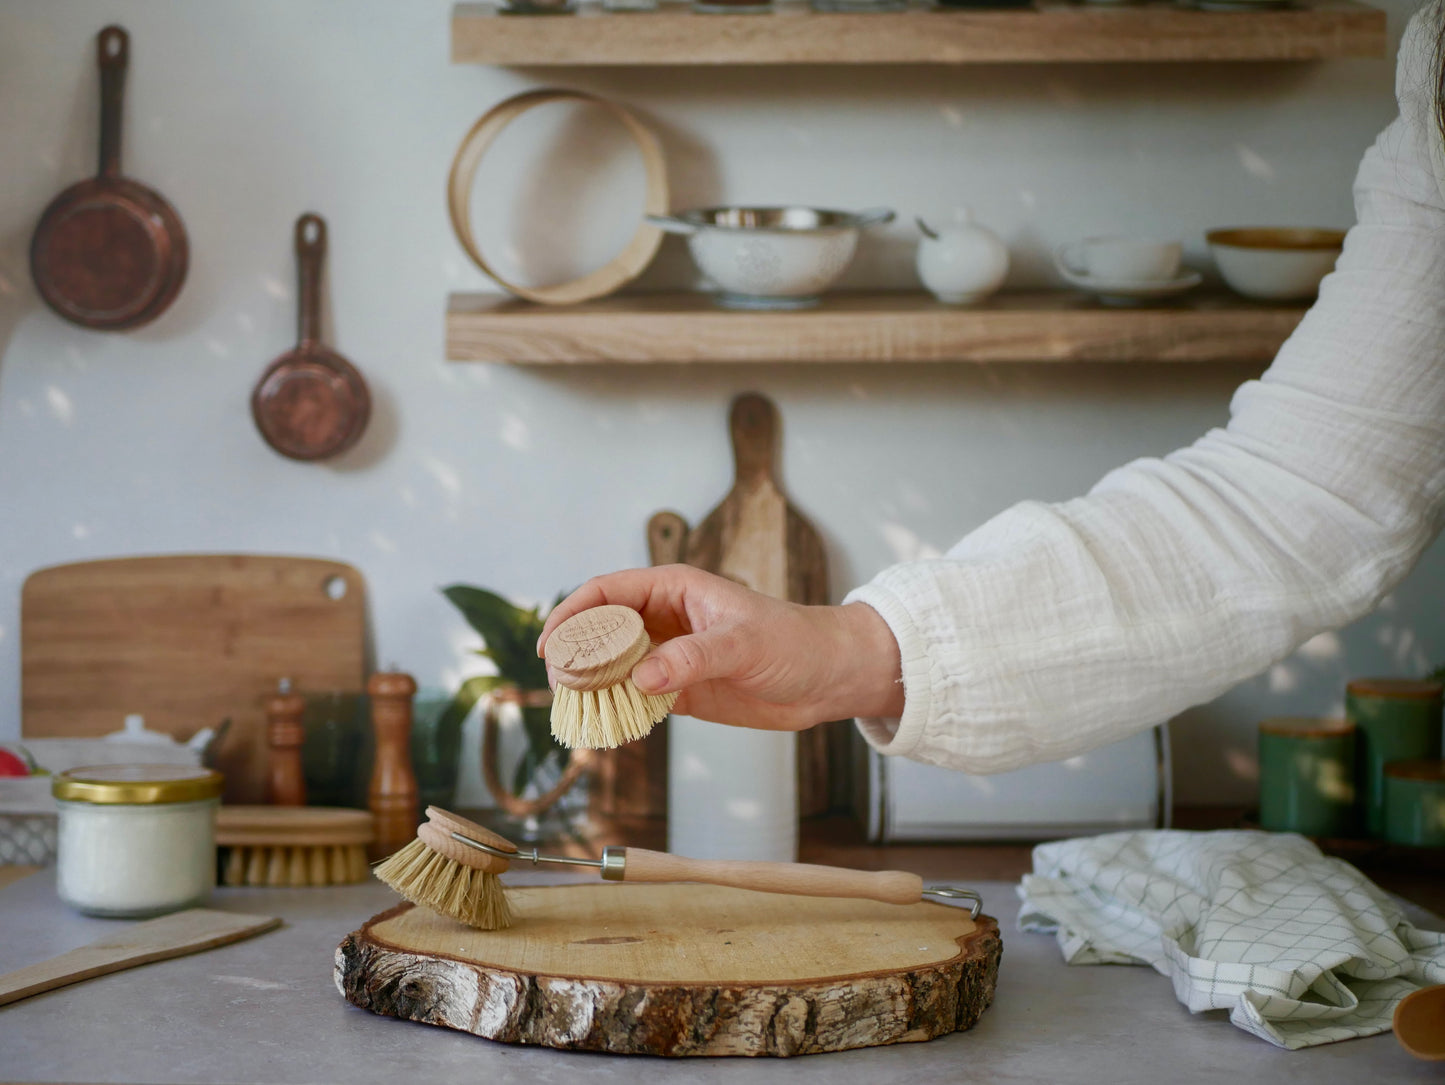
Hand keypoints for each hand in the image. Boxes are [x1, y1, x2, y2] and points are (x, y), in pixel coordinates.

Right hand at [537, 565, 903, 730]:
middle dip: (575, 654)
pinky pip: (635, 697)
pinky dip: (617, 710)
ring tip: (576, 709)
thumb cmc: (793, 642)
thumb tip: (642, 677)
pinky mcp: (678, 689)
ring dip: (592, 685)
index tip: (552, 644)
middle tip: (561, 685)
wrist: (827, 678)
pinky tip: (609, 727)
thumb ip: (691, 658)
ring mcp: (669, 654)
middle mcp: (664, 617)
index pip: (607, 591)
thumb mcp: (743, 644)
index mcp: (674, 587)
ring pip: (613, 665)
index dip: (573, 613)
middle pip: (601, 630)